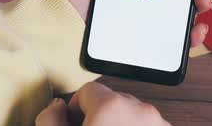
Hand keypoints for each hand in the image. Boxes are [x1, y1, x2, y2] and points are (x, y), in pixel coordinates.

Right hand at [35, 81, 168, 125]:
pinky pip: (149, 125)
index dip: (77, 108)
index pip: (89, 90)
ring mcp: (159, 123)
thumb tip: (55, 106)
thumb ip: (51, 120)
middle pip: (113, 101)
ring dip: (121, 125)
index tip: (74, 124)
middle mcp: (141, 110)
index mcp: (112, 106)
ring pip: (134, 115)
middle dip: (101, 117)